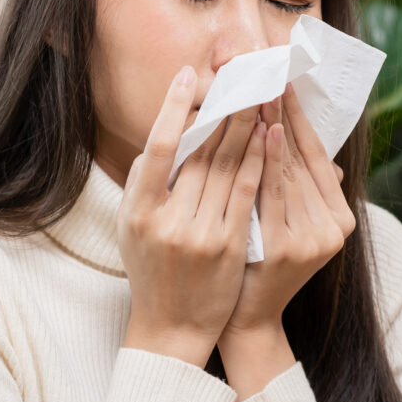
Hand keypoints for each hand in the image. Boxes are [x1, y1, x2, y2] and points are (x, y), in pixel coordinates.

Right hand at [118, 65, 267, 368]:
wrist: (171, 328)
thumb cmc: (150, 270)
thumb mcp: (132, 226)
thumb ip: (143, 182)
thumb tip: (166, 133)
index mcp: (138, 211)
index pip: (158, 147)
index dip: (174, 108)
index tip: (187, 74)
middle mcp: (168, 221)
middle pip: (200, 152)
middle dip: (223, 108)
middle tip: (240, 73)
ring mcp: (200, 235)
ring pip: (227, 167)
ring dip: (246, 125)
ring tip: (259, 92)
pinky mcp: (230, 246)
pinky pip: (248, 193)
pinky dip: (258, 160)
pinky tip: (269, 133)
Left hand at [221, 83, 355, 343]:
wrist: (244, 319)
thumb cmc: (258, 264)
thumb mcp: (287, 223)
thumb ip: (301, 187)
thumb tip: (315, 147)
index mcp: (339, 220)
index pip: (318, 157)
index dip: (301, 118)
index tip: (285, 82)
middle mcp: (333, 229)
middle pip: (304, 159)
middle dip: (284, 115)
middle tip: (270, 74)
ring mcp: (312, 240)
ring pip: (291, 171)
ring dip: (276, 128)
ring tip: (264, 92)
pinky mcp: (287, 248)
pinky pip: (273, 193)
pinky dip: (267, 160)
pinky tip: (262, 132)